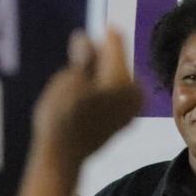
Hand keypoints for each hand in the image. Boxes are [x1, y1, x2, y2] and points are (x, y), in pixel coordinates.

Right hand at [31, 29, 142, 172]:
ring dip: (97, 76)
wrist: (62, 157)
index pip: (114, 43)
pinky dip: (100, 91)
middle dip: (97, 60)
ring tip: (76, 89)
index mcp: (123, 79)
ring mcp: (132, 109)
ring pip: (114, 77)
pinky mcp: (125, 121)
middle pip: (116, 61)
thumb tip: (85, 38)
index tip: (80, 41)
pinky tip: (84, 102)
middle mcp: (135, 93)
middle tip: (74, 71)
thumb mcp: (68, 79)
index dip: (96, 38)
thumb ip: (83, 56)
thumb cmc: (61, 117)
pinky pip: (114, 94)